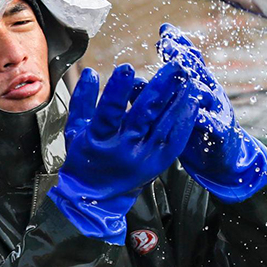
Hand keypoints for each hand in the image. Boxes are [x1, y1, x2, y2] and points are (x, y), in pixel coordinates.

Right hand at [49, 61, 200, 241]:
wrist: (95, 199)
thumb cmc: (84, 160)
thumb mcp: (75, 129)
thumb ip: (82, 100)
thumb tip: (91, 73)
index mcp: (98, 140)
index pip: (108, 112)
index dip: (117, 91)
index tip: (127, 68)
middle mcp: (123, 149)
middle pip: (143, 116)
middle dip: (160, 89)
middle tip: (173, 67)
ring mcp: (143, 157)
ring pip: (163, 126)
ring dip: (178, 101)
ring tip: (189, 80)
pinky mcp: (157, 164)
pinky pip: (174, 142)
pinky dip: (184, 122)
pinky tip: (192, 105)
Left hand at [158, 24, 266, 202]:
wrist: (223, 156)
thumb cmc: (193, 130)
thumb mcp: (177, 110)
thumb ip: (159, 94)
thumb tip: (133, 80)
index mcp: (199, 84)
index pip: (190, 59)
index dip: (179, 43)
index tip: (165, 31)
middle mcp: (210, 92)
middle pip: (198, 69)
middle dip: (183, 55)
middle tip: (167, 44)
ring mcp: (217, 111)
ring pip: (206, 93)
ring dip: (192, 82)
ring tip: (181, 73)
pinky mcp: (220, 133)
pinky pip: (213, 125)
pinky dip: (203, 119)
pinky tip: (193, 115)